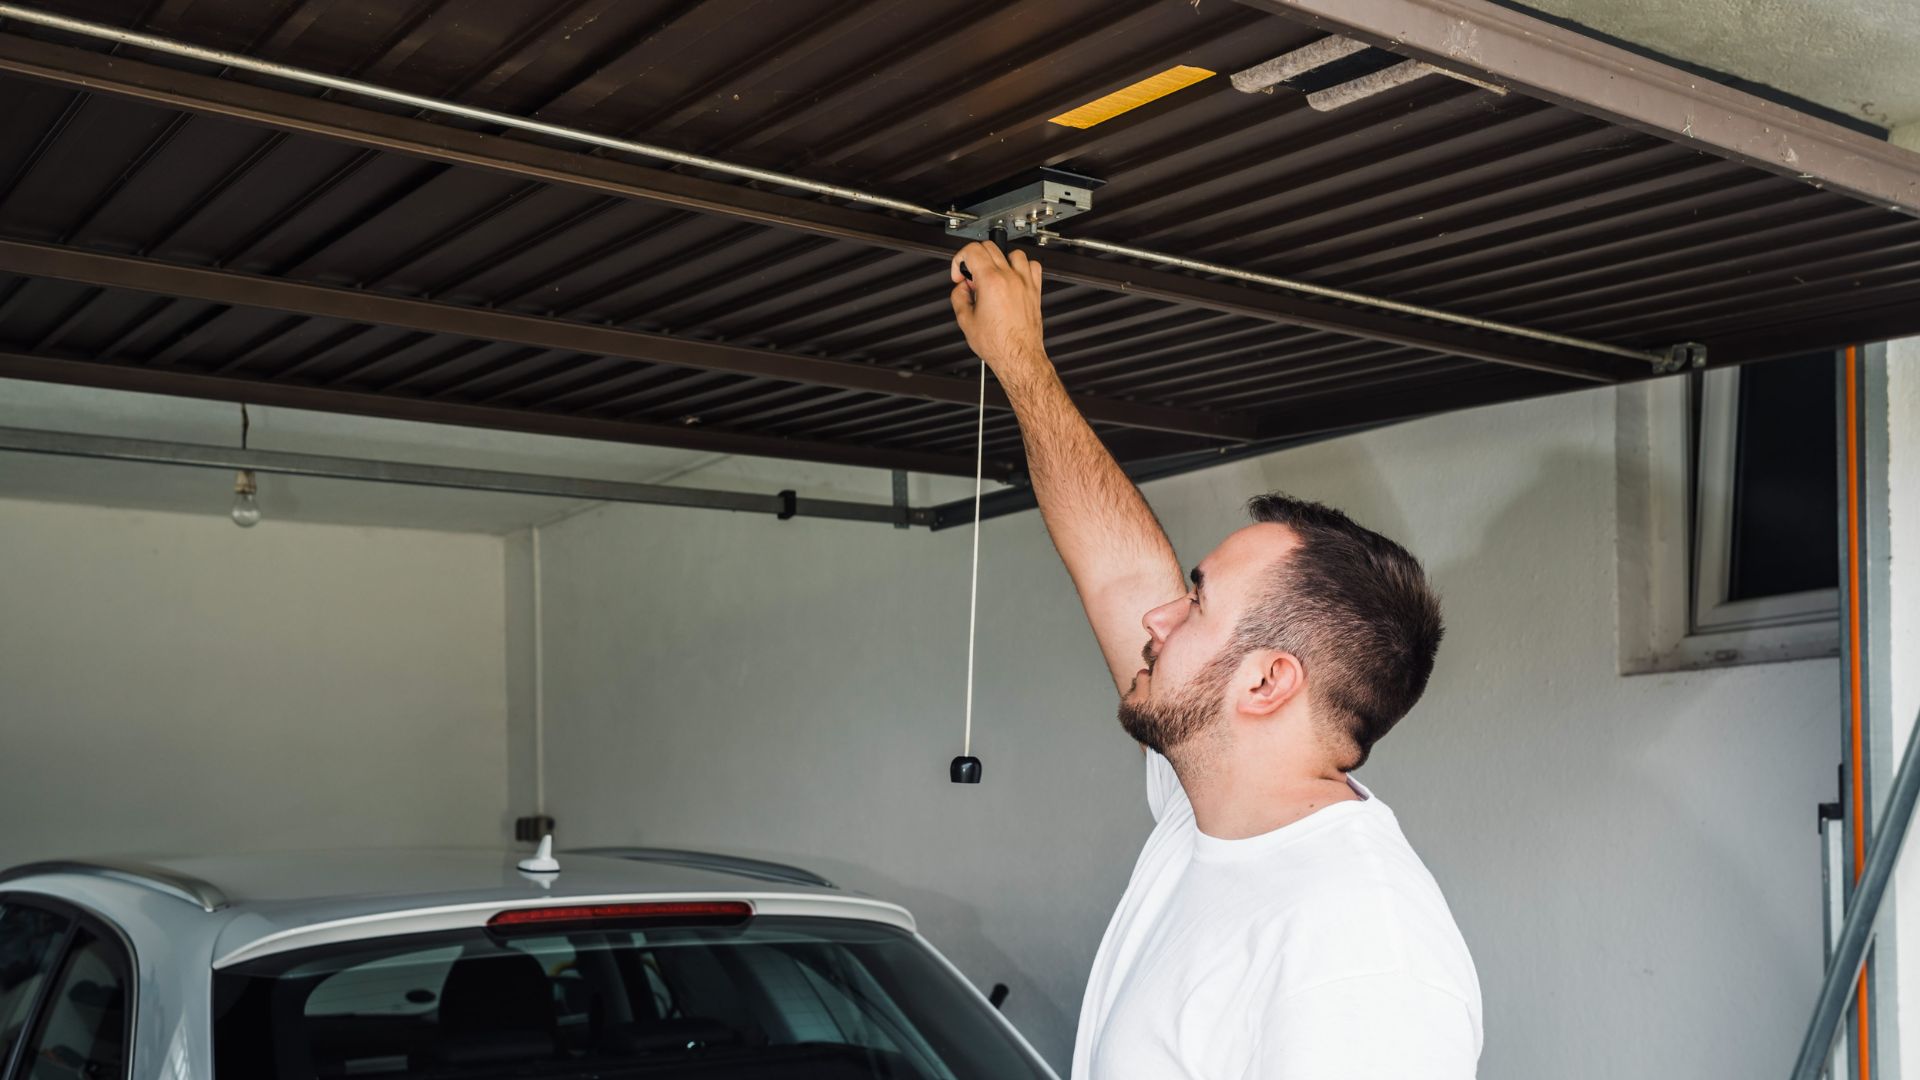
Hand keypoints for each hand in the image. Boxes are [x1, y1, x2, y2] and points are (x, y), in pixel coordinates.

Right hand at [949, 241, 1047, 380]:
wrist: (1019, 357)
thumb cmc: (998, 344)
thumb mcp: (965, 321)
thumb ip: (958, 297)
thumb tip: (961, 288)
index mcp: (991, 282)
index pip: (971, 251)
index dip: (959, 260)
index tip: (959, 274)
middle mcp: (1010, 278)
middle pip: (989, 247)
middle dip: (974, 259)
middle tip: (971, 279)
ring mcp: (1025, 282)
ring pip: (1012, 252)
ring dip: (999, 260)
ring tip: (992, 276)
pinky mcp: (1035, 290)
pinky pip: (1032, 265)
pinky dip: (1021, 267)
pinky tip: (1012, 277)